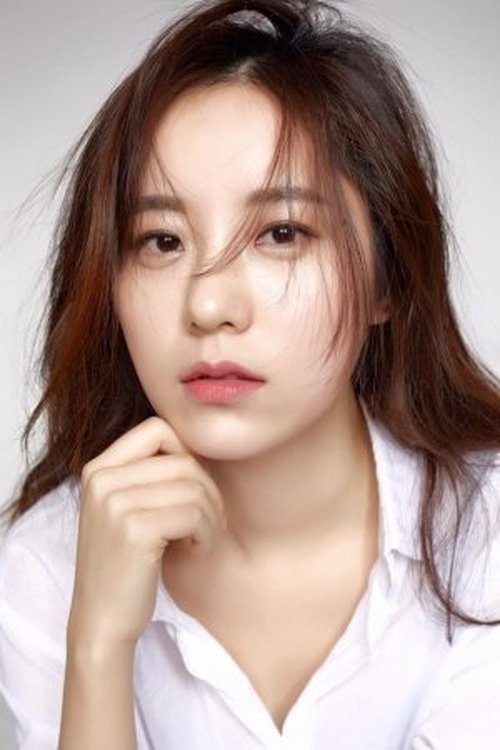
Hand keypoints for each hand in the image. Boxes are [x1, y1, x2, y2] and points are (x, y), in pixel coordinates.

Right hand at [67, 416, 226, 647]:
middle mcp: (102, 479)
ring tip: (203, 539)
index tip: (192, 488)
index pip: (158, 428)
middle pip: (183, 460)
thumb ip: (150, 474)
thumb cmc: (126, 565)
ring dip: (212, 516)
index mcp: (99, 469)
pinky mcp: (134, 529)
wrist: (102, 620)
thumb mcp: (126, 509)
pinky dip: (208, 533)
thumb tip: (202, 445)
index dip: (187, 453)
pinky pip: (195, 513)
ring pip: (194, 487)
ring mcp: (115, 503)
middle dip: (209, 491)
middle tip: (209, 522)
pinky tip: (197, 550)